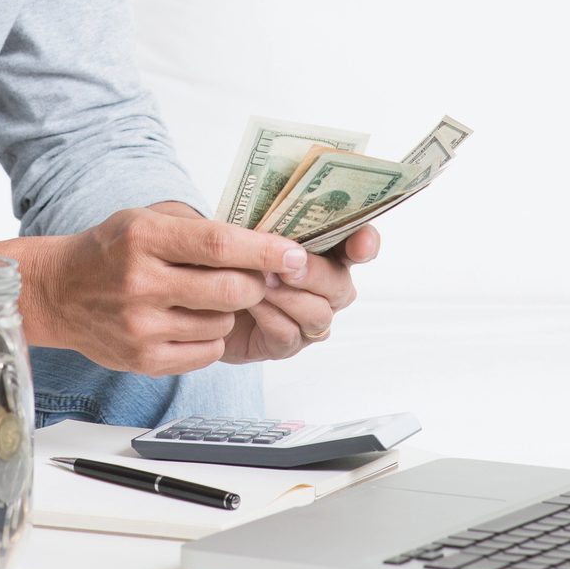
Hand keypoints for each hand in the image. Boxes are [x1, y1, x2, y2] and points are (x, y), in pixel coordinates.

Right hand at [23, 206, 309, 375]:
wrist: (58, 292)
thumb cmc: (111, 251)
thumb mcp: (148, 219)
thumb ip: (200, 227)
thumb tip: (263, 244)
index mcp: (144, 238)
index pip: (219, 245)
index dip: (264, 251)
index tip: (294, 254)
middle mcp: (141, 283)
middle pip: (231, 289)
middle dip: (256, 283)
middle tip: (254, 276)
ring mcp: (141, 326)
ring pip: (224, 322)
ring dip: (229, 310)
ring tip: (202, 297)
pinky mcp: (144, 359)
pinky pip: (208, 351)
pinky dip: (211, 336)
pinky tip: (189, 320)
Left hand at [221, 224, 380, 363]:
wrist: (203, 295)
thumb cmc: (232, 257)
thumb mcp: (248, 231)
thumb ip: (272, 226)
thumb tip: (277, 223)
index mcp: (326, 251)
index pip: (360, 244)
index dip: (366, 244)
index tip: (361, 245)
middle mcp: (327, 287)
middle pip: (340, 284)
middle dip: (314, 273)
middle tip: (287, 266)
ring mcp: (309, 319)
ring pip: (318, 313)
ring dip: (289, 297)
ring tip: (262, 283)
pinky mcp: (286, 344)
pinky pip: (289, 334)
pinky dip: (270, 317)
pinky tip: (251, 304)